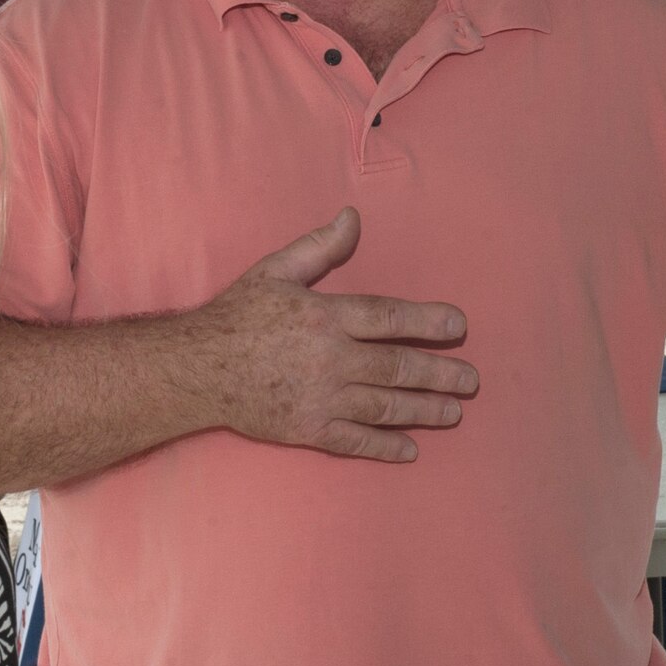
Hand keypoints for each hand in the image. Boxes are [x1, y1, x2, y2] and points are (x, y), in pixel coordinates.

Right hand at [191, 208, 475, 460]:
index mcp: (326, 317)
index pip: (390, 319)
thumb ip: (320, 246)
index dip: (429, 323)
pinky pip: (354, 441)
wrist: (195, 370)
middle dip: (440, 375)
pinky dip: (385, 446)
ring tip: (454, 412)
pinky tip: (411, 449)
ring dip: (424, 410)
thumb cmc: (237, 316)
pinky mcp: (307, 430)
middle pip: (397, 368)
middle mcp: (330, 360)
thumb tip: (353, 217)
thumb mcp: (276, 270)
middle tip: (471, 380)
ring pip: (384, 406)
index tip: (460, 326)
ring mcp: (320, 399)